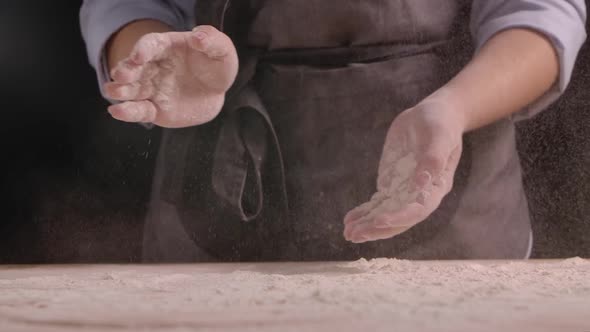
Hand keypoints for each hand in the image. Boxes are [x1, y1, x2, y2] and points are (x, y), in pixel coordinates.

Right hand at [104, 25, 237, 127]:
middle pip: (134, 67)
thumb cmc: (216, 67)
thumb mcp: (222, 51)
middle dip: (125, 70)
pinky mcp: (154, 109)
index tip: (139, 56)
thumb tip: (198, 36)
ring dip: (120, 90)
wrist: (215, 94)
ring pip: (131, 89)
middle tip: (121, 75)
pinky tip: (116, 111)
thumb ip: (212, 41)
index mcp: (166, 47)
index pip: (150, 44)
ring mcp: (151, 88)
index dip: (143, 49)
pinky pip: (139, 111)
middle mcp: (153, 66)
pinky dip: (127, 112)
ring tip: (113, 91)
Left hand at [343, 99, 464, 242]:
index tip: (378, 221)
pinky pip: (377, 202)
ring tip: (348, 233)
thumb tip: (421, 184)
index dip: (398, 218)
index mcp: (436, 187)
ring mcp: (404, 190)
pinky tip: (349, 220)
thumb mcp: (439, 136)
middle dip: (376, 228)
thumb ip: (432, 159)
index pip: (417, 210)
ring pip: (385, 213)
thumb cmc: (440, 123)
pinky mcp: (392, 183)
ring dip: (367, 225)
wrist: (433, 115)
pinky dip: (364, 212)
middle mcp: (420, 194)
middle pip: (398, 218)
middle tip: (355, 235)